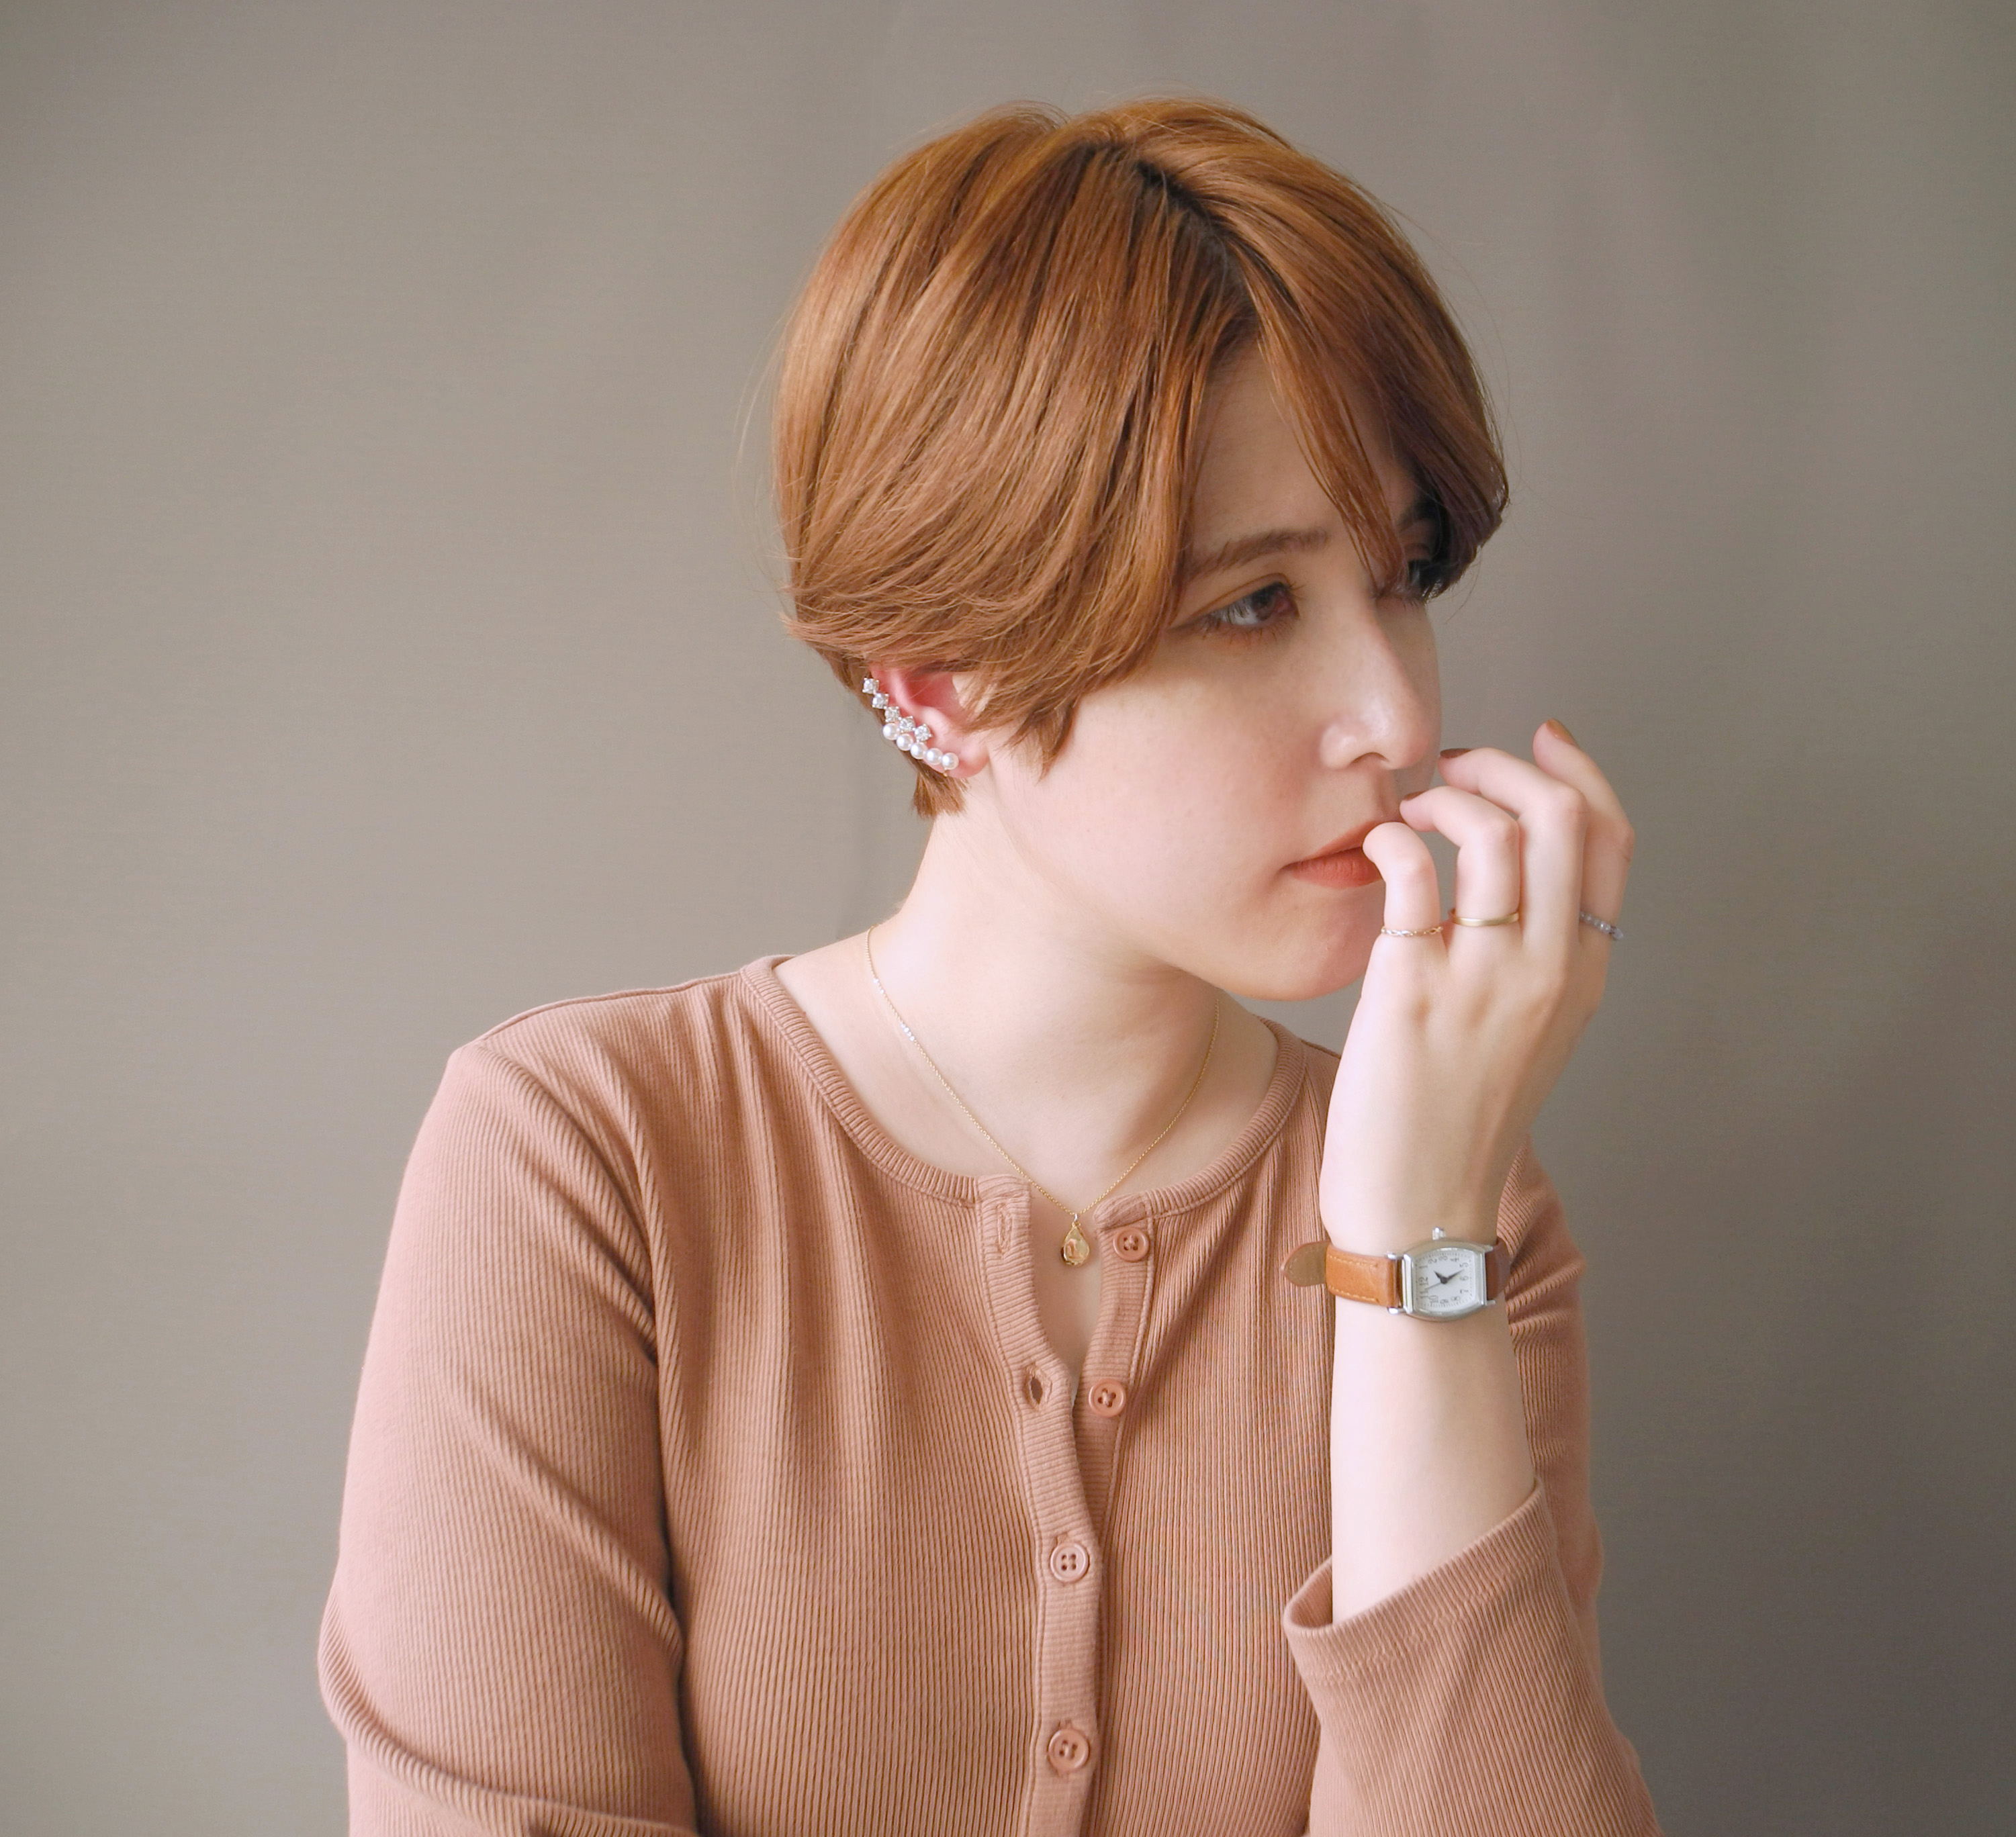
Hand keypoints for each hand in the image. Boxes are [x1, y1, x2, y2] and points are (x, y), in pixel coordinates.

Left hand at [1317, 721, 1633, 1250]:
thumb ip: (1535, 956)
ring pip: (1495, 835)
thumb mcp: (1527, 1033)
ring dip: (1445, 799)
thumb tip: (1509, 870)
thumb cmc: (1459, 1117)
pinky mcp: (1414, 989)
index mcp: (1586, 973)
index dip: (1578, 771)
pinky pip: (1414, 875)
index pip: (1612, 841)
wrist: (1421, 1206)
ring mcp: (1486, 978)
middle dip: (1505, 765)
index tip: (1538, 736)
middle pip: (1561, 819)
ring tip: (1408, 813)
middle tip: (1454, 767)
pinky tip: (1375, 849)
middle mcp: (1550, 969)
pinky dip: (1393, 839)